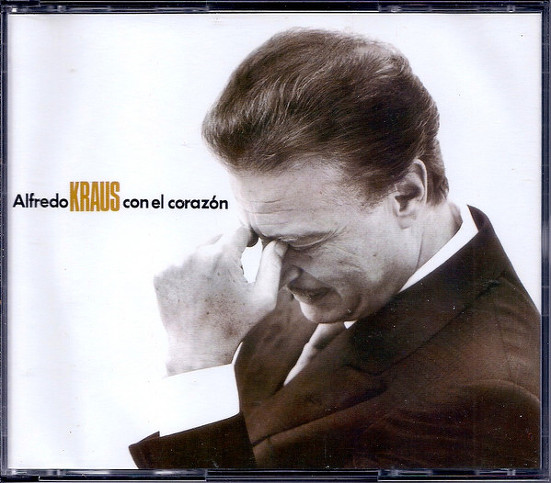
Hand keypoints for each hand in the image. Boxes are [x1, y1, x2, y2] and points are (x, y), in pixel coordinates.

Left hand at [154, 226, 287, 374]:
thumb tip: (279, 242)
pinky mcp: (161, 273)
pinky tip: (198, 290)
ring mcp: (174, 263)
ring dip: (209, 260)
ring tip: (214, 286)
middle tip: (233, 276)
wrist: (197, 349)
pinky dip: (191, 270)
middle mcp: (195, 254)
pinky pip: (181, 261)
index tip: (251, 246)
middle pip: (218, 238)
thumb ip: (273, 264)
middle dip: (228, 250)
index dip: (248, 237)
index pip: (238, 230)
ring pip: (199, 249)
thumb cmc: (234, 324)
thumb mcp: (263, 297)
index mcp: (221, 256)